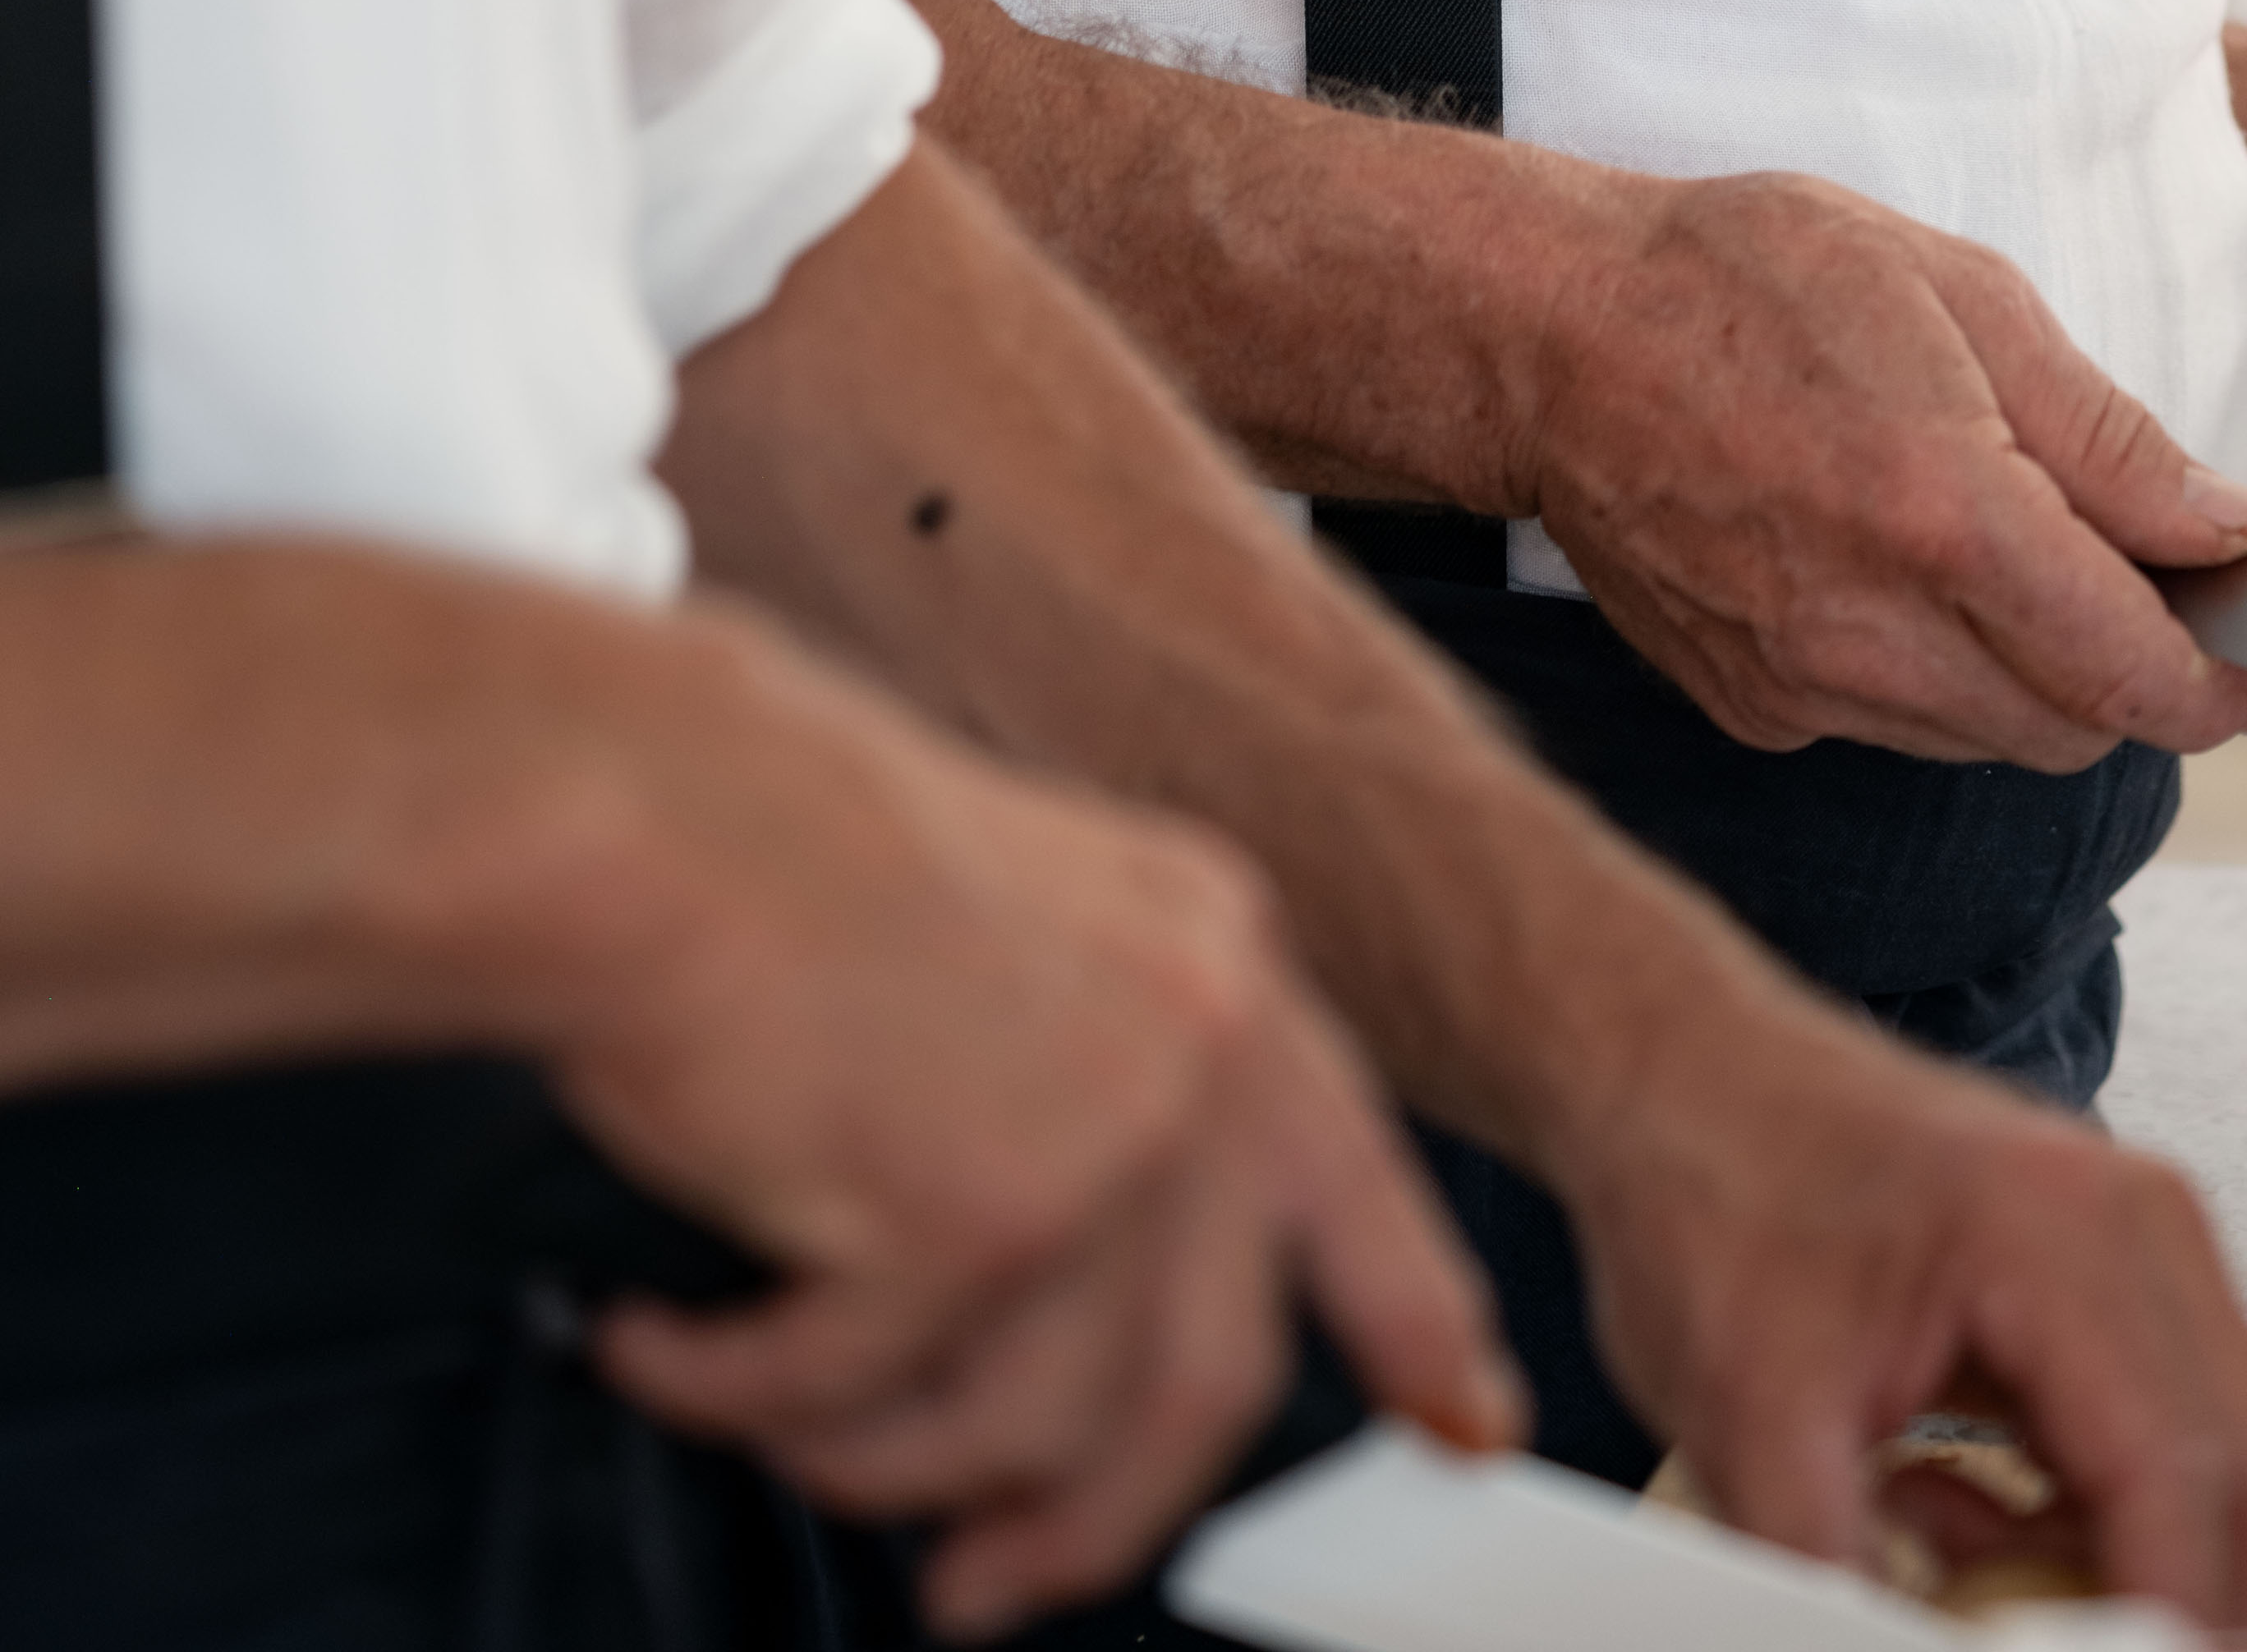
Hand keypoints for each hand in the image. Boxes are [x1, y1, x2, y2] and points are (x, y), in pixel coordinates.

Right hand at [547, 606, 1517, 1639]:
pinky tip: (660, 1345)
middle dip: (1090, 1527)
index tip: (1461, 1423)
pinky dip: (736, 1393)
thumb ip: (1105, 1089)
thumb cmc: (778, 860)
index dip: (1414, 1319)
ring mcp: (1100, 1130)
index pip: (1353, 1182)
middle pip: (1205, 1379)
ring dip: (871, 1459)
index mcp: (1218, 959)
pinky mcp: (973, 1213)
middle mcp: (1197, 1042)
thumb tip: (1103, 1303)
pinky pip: (848, 1397)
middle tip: (979, 1591)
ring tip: (754, 1406)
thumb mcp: (1021, 943)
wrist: (654, 804)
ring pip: (1021, 1425)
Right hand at [1522, 168, 2246, 770]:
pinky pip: (1900, 729)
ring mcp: (1804, 685)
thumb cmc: (1751, 278)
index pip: (2135, 668)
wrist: (1554, 334)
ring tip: (2032, 560)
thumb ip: (2106, 433)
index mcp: (1943, 513)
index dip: (2228, 682)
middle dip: (2144, 675)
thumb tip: (2224, 528)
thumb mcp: (1963, 293)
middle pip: (2078, 726)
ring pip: (1994, 741)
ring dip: (2047, 680)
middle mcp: (1873, 629)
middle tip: (2164, 585)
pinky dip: (1947, 679)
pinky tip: (1917, 576)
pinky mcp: (1754, 708)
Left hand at [1570, 999, 2246, 1633]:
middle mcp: (2146, 1222)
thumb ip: (1840, 1578)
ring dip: (2145, 1571)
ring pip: (2239, 1467)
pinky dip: (2104, 1519)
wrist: (1685, 1070)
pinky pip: (2178, 1435)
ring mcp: (2148, 1238)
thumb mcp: (1750, 1420)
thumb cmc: (1713, 1194)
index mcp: (2065, 1236)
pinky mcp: (2121, 1270)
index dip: (2164, 1632)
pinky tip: (1962, 1515)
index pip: (2183, 1489)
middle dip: (2200, 1617)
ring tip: (1968, 1572)